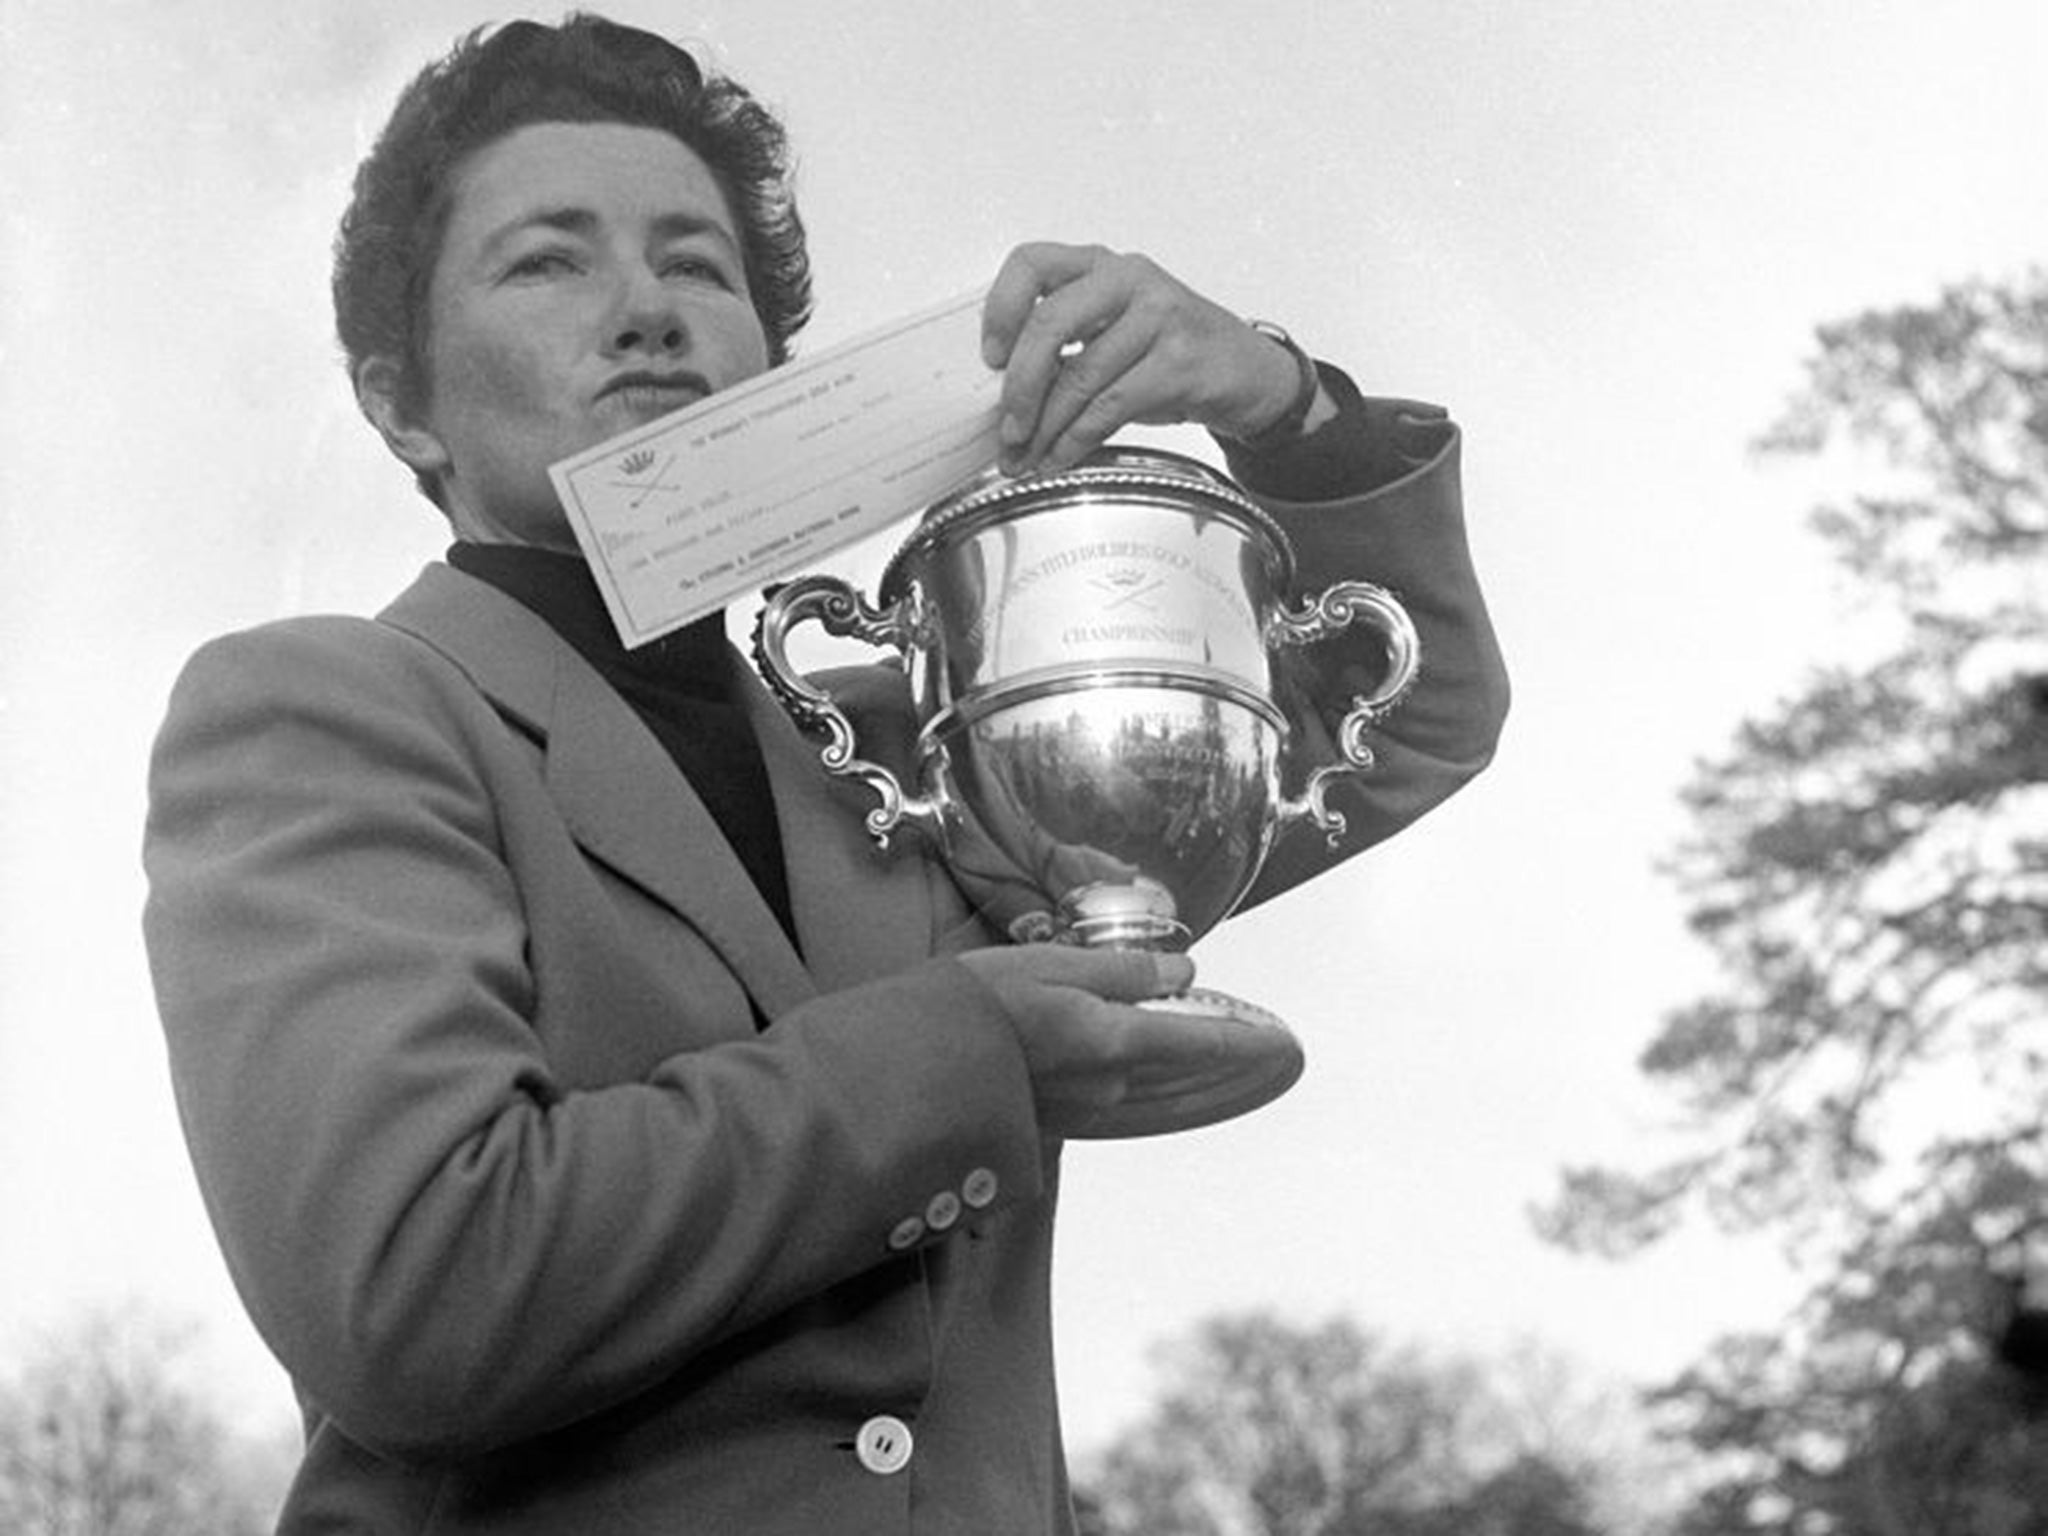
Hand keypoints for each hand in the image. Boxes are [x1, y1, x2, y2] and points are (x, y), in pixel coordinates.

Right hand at [957, 944, 1273, 1136]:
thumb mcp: (1048, 964)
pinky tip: (1141, 1072)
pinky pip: (1120, 1100)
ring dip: (1186, 1074)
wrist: (910, 1072)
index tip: (1281, 1038)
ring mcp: (1083, 1109)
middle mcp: (1109, 1086)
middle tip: (1260, 1044)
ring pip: (1154, 1090)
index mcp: (1113, 1042)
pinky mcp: (1055, 1119)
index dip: (1244, 1039)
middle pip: (1182, 1072)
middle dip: (1220, 1056)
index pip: (1200, 1042)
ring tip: (1211, 1055)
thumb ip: (1120, 971)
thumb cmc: (973, 1006)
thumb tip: (1181, 972)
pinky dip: (1146, 1084)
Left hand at [980, 242, 1304, 474]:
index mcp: (1100, 266)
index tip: (991, 358)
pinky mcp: (1178, 361)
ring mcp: (1158, 316)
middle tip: (1008, 427)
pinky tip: (1061, 458)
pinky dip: (1077, 441)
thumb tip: (1004, 402)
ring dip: (1045, 428)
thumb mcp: (1114, 333)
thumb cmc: (1171, 351)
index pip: (1031, 264)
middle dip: (1020, 387)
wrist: (1246, 372)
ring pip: (1080, 377)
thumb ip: (1064, 349)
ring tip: (1028, 456)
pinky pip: (1110, 407)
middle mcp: (1128, 280)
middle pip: (1049, 324)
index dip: (1001, 310)